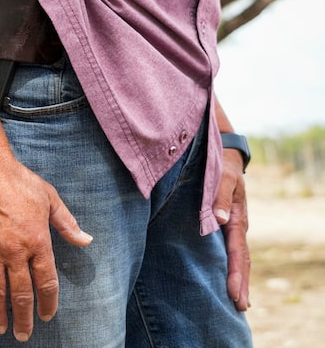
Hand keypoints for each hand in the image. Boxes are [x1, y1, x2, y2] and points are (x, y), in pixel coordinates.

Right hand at [0, 155, 92, 341]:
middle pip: (20, 293)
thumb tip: (86, 240)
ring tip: (2, 328)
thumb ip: (67, 223)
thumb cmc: (18, 180)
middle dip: (24, 317)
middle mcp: (14, 251)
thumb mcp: (49, 198)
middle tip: (24, 334)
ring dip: (0, 312)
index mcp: (37, 241)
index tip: (48, 315)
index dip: (48, 302)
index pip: (45, 281)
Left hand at [213, 149, 250, 310]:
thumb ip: (220, 197)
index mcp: (237, 218)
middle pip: (242, 260)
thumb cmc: (221, 166)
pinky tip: (229, 277)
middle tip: (241, 306)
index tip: (234, 292)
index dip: (236, 273)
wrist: (226, 156)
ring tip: (239, 301)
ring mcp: (233, 226)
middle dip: (241, 283)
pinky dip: (232, 265)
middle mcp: (237, 225)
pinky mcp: (226, 223)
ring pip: (238, 256)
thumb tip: (219, 220)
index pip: (237, 251)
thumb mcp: (222, 177)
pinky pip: (230, 248)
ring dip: (238, 277)